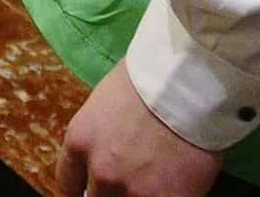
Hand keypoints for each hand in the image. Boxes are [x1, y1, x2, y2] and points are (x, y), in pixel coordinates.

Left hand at [59, 62, 224, 196]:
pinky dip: (169, 196)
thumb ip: (101, 134)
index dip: (82, 187)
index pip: (68, 183)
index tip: (92, 187)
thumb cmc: (151, 75)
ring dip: (138, 195)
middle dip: (110, 192)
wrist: (191, 81)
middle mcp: (101, 171)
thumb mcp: (106, 100)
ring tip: (154, 182)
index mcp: (81, 141)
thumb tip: (107, 150)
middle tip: (129, 181)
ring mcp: (134, 191)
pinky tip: (178, 187)